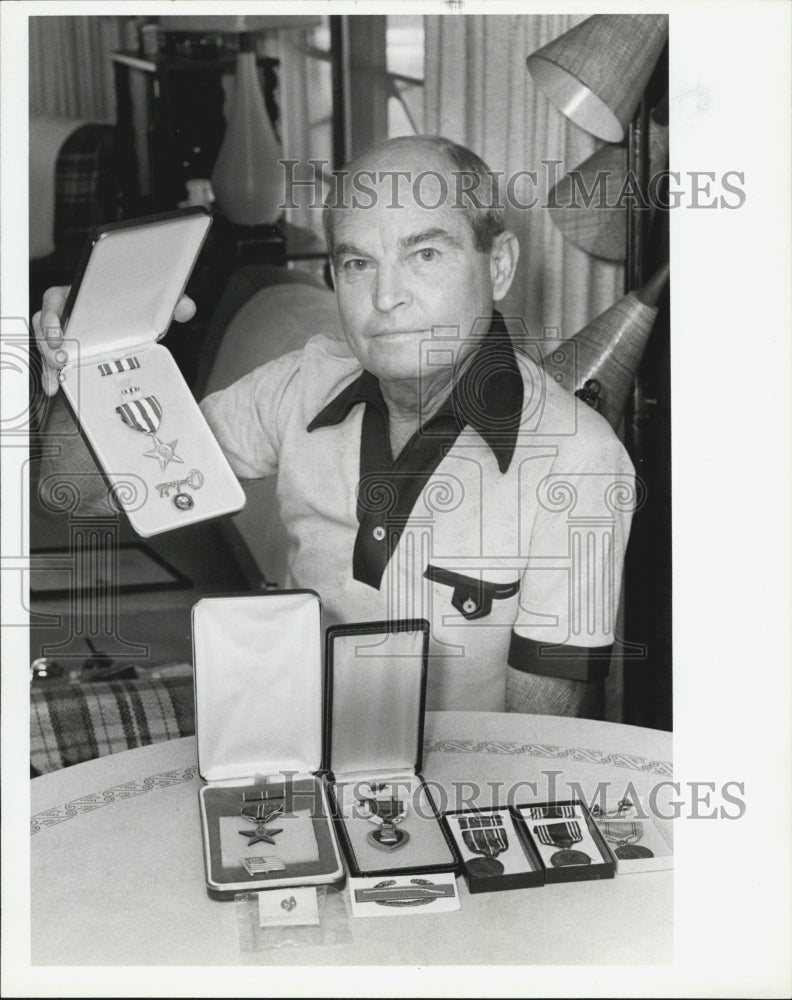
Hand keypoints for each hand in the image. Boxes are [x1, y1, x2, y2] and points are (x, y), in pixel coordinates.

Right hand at [32, 286, 196, 396]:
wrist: (133, 307)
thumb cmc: (135, 301)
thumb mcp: (153, 300)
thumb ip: (171, 301)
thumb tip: (186, 308)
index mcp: (82, 294)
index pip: (55, 299)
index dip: (52, 316)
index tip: (58, 333)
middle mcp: (69, 311)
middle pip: (44, 325)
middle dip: (47, 345)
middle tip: (60, 362)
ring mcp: (67, 330)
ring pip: (46, 344)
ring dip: (47, 364)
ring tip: (56, 381)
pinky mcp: (69, 347)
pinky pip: (53, 359)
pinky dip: (52, 374)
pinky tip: (56, 387)